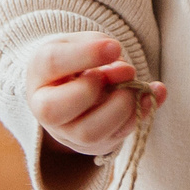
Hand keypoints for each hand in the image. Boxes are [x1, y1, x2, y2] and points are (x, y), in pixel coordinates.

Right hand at [25, 34, 164, 157]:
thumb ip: (101, 50)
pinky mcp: (92, 145)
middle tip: (116, 73)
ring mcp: (67, 131)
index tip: (115, 47)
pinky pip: (114, 138)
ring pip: (88, 133)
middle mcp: (45, 108)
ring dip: (120, 109)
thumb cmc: (76, 62)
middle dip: (92, 89)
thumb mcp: (83, 44)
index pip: (52, 63)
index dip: (85, 54)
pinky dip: (139, 115)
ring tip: (133, 88)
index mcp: (39, 72)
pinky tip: (150, 97)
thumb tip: (126, 73)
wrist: (73, 89)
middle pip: (55, 109)